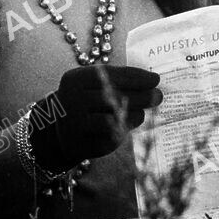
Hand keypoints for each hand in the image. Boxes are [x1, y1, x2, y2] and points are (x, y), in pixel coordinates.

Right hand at [31, 65, 161, 172]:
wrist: (60, 129)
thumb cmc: (87, 101)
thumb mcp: (95, 85)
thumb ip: (120, 81)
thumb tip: (153, 81)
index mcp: (76, 79)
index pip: (110, 74)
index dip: (135, 77)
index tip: (156, 79)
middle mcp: (71, 99)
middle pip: (113, 96)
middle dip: (140, 96)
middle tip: (158, 97)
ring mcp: (73, 123)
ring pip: (111, 119)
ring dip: (133, 115)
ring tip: (142, 113)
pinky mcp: (80, 144)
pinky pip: (108, 139)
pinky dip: (122, 132)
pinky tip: (127, 126)